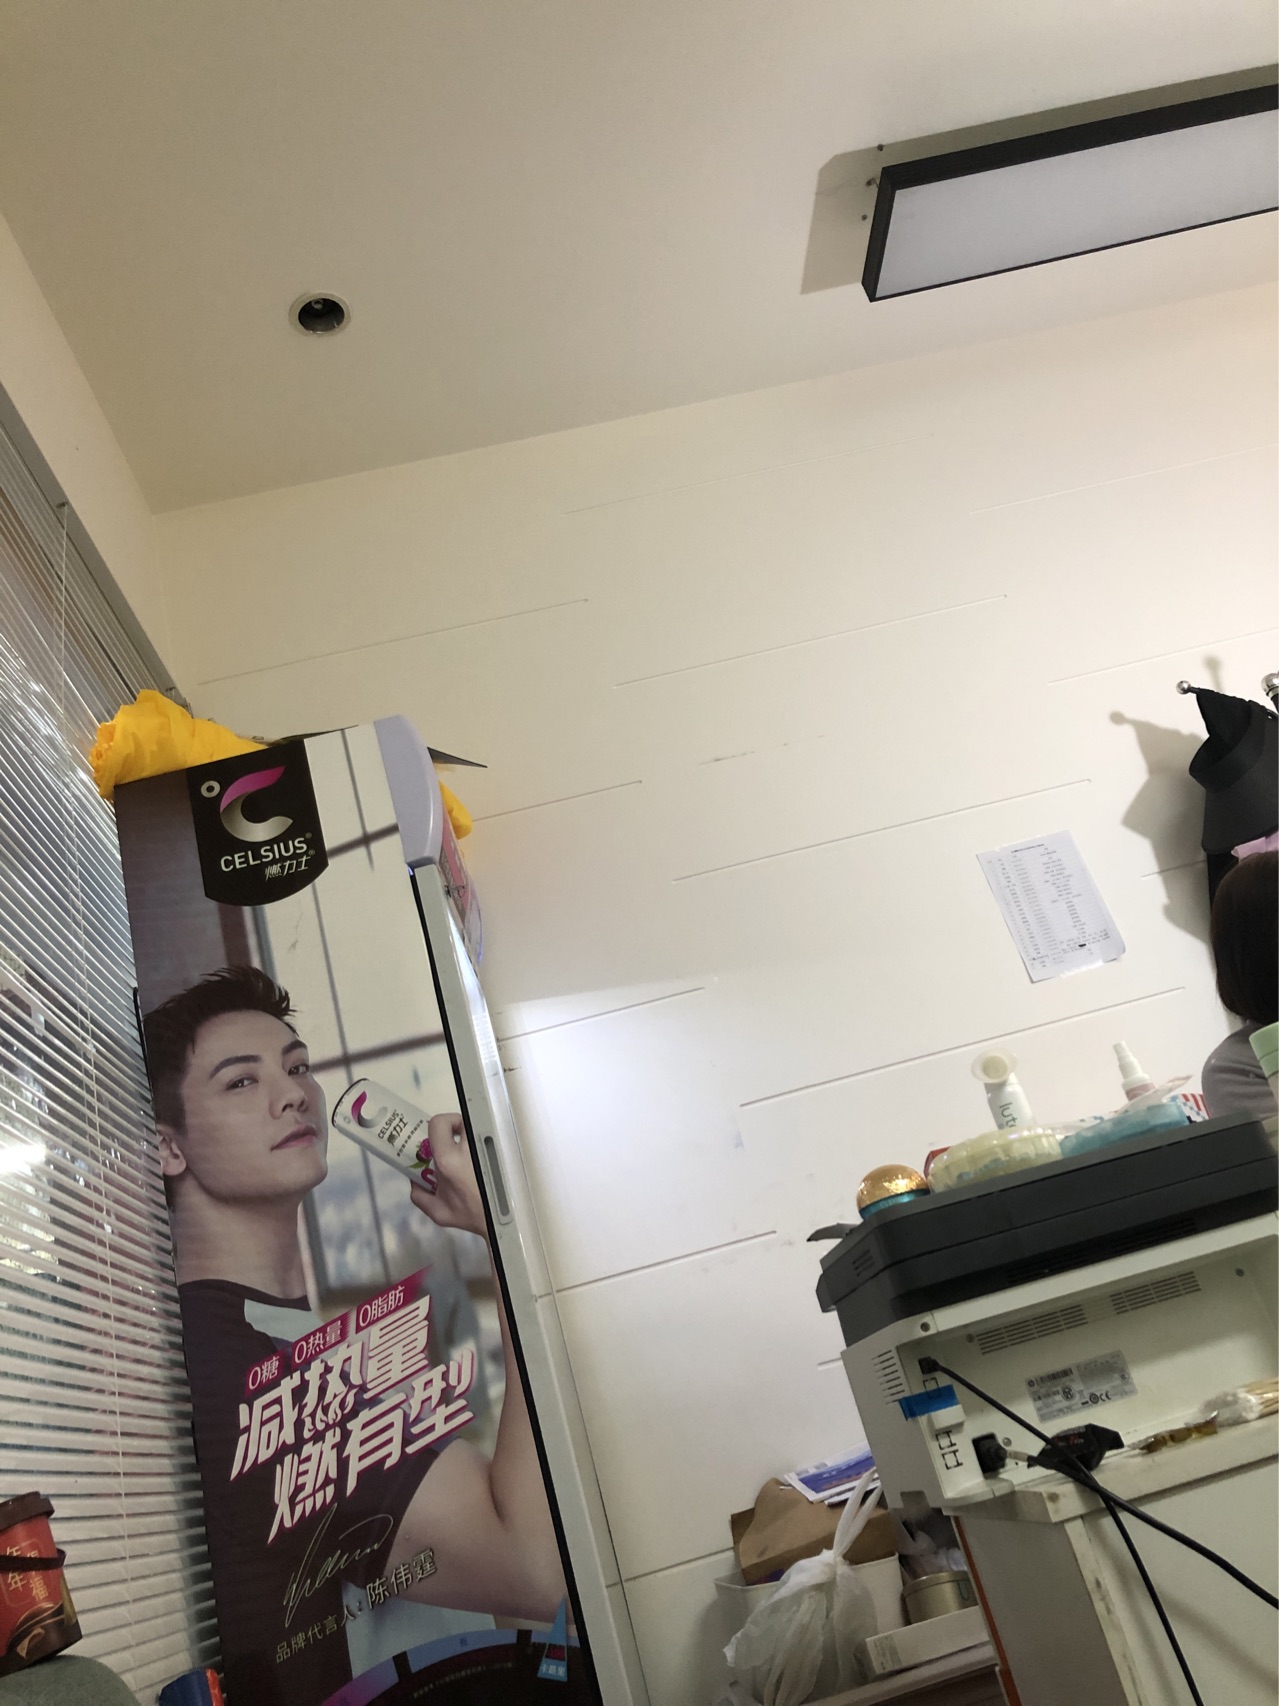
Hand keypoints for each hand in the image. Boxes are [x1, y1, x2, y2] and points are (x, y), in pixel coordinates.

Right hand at [409, 1114, 487, 1238]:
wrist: (497, 1219)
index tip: (435, 1138)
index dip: (435, 1126)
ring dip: (467, 1135)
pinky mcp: (498, 1151)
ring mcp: (485, 1148)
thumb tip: (415, 1179)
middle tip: (449, 1143)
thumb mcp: (436, 1210)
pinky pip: (486, 1137)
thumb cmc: (467, 1214)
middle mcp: (467, 1149)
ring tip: (463, 1151)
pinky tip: (476, 1158)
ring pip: (475, 1127)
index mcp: (448, 1160)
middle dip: (453, 1128)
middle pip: (459, 1119)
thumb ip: (418, 1194)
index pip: (439, 1123)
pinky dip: (479, 1142)